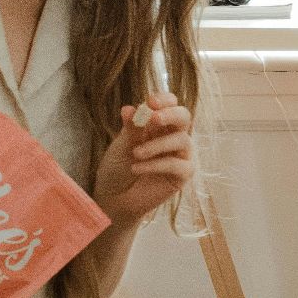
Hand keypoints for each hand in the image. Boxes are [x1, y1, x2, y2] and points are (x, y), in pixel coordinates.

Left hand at [93, 90, 193, 225]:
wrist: (113, 198)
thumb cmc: (117, 168)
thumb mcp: (121, 145)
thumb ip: (130, 129)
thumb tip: (129, 108)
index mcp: (158, 125)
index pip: (170, 104)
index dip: (164, 100)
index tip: (150, 102)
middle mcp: (172, 136)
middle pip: (184, 117)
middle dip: (170, 114)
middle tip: (153, 118)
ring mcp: (179, 155)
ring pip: (182, 140)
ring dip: (157, 145)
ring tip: (136, 154)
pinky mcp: (182, 175)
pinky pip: (177, 164)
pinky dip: (156, 164)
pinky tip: (137, 168)